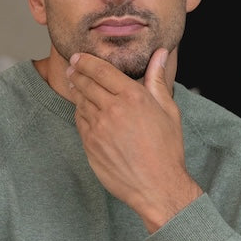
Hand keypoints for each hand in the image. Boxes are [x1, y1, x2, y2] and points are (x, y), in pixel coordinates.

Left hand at [66, 49, 201, 231]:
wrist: (157, 186)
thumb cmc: (167, 149)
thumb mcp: (168, 111)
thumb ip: (157, 79)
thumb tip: (161, 54)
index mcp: (133, 96)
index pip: (101, 70)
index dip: (86, 61)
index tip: (78, 57)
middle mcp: (113, 109)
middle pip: (86, 83)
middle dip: (76, 73)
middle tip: (72, 68)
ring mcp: (98, 127)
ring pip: (80, 102)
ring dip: (76, 92)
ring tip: (75, 86)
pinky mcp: (90, 144)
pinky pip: (79, 122)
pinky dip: (79, 112)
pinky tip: (83, 110)